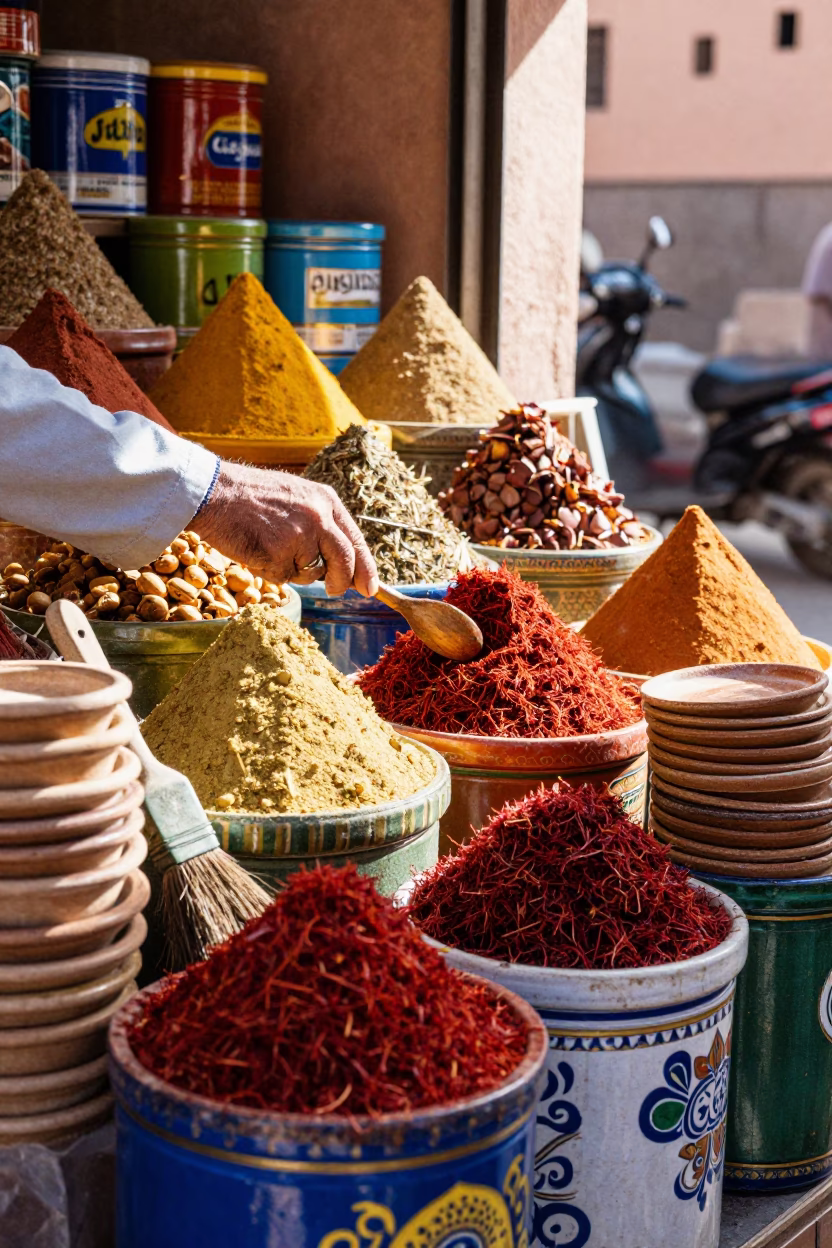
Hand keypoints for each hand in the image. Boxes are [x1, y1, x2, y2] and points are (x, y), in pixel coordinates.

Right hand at [195, 462, 378, 596]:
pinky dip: (270, 571)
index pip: (355, 540)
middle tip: (335, 592)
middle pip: (344, 561)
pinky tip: (256, 549)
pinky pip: (283, 577)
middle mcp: (318, 517)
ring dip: (293, 570)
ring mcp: (300, 535)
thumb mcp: (296, 498)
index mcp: (326, 501)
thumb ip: (321, 525)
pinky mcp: (279, 553)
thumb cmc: (250, 497)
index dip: (365, 567)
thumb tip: (343, 564)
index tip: (369, 588)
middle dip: (342, 582)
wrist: (214, 493)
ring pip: (310, 573)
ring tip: (269, 544)